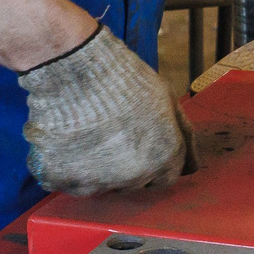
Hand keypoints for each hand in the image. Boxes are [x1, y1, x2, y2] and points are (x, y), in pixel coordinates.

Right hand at [16, 27, 190, 195]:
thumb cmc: (119, 77)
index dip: (152, 159)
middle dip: (125, 164)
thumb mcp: (166, 98)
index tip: (138, 142)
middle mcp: (133, 177)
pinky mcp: (62, 178)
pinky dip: (65, 165)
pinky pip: (66, 180)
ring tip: (86, 131)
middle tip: (110, 132)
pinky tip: (65, 137)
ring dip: (95, 167)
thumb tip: (192, 163)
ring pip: (99, 185)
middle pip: (132, 184)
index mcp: (162, 158)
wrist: (73, 68)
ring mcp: (95, 181)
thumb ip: (181, 134)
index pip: (165, 178)